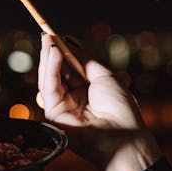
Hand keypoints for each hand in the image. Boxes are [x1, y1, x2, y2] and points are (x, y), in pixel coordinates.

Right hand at [38, 34, 161, 170]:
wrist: (124, 137)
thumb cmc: (121, 109)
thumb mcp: (105, 76)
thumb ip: (85, 60)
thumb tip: (69, 43)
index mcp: (85, 93)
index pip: (68, 69)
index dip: (62, 52)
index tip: (56, 35)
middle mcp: (71, 100)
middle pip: (56, 73)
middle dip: (52, 53)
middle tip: (47, 33)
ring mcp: (61, 108)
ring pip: (49, 79)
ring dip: (48, 58)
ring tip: (49, 39)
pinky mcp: (53, 115)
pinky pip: (50, 87)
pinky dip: (51, 69)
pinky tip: (55, 53)